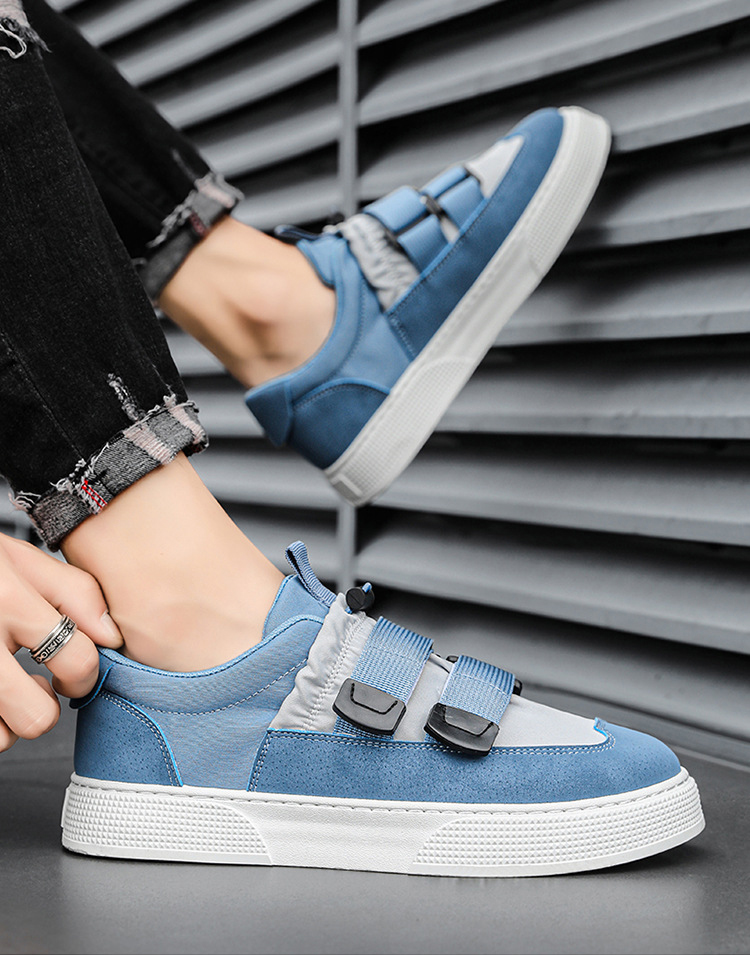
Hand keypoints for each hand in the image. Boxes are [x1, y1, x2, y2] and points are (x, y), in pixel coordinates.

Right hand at [0, 534, 122, 752]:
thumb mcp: (16, 557)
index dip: (85, 672)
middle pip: (38, 718)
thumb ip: (74, 591)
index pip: (78, 661)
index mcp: (9, 602)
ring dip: (6, 720)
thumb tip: (111, 637)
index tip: (73, 668)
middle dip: (44, 705)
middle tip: (34, 683)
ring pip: (1, 740)